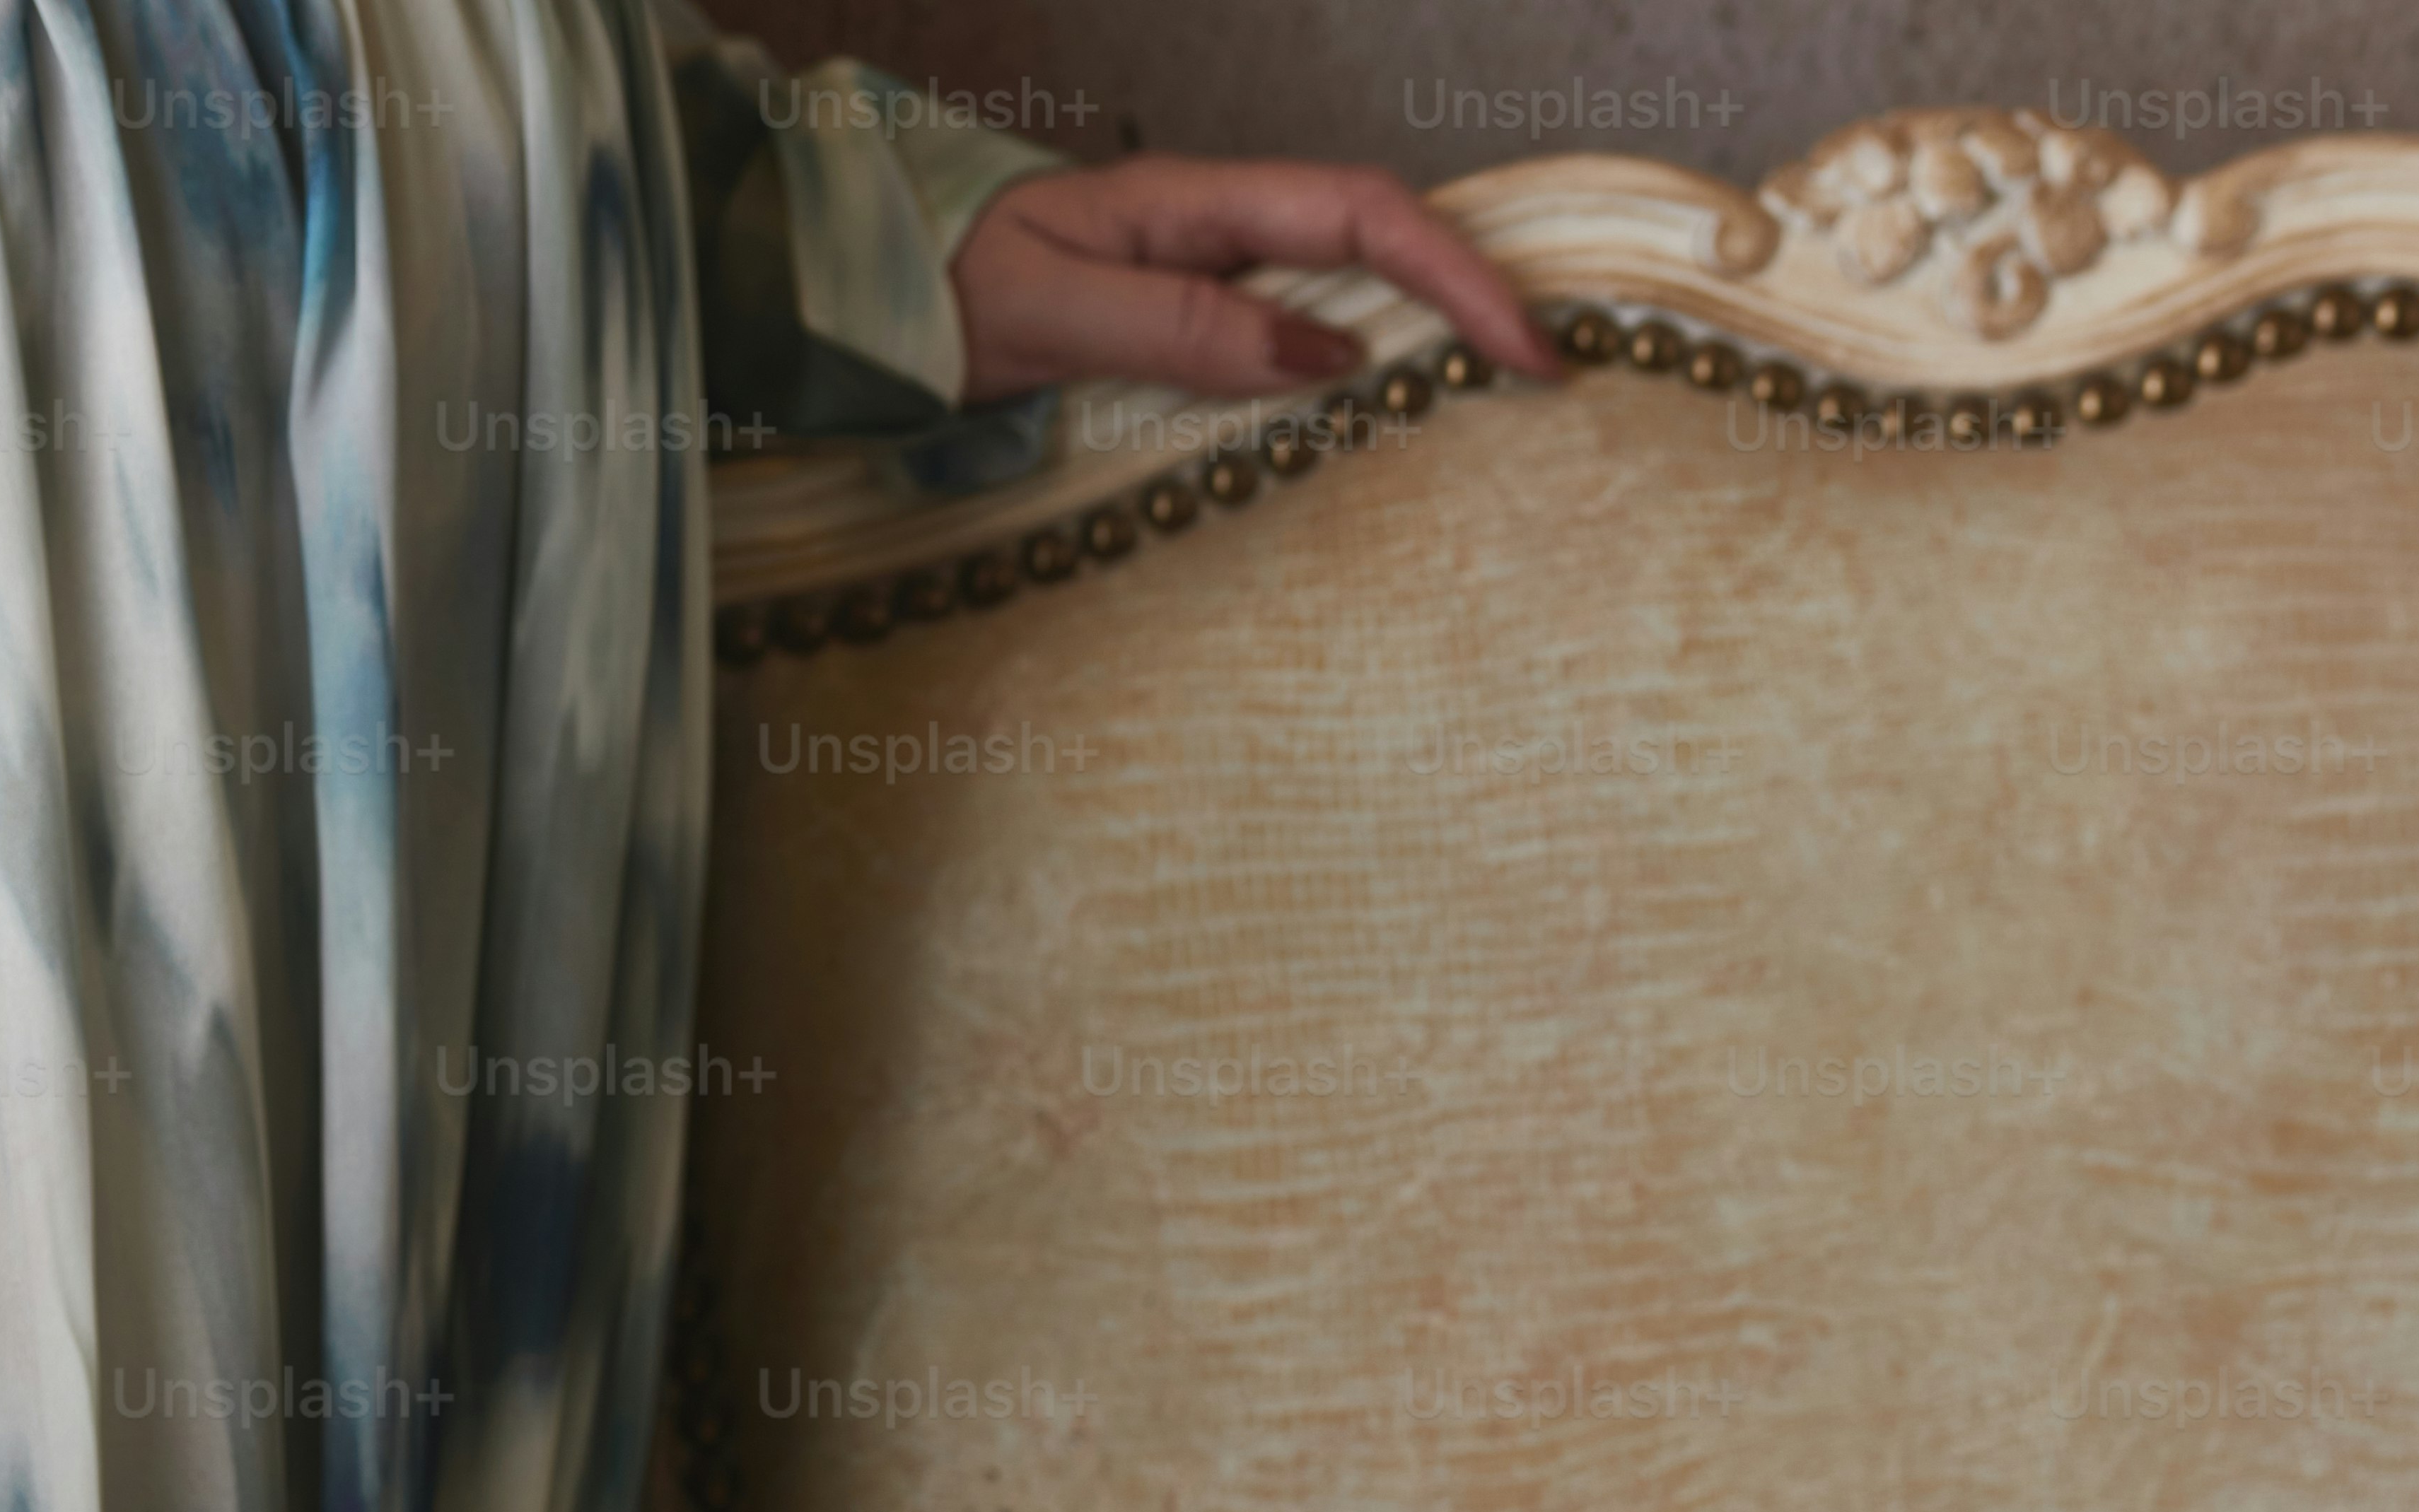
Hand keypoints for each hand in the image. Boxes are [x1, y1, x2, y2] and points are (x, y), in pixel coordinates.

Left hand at [951, 154, 1562, 402]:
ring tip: (1502, 389)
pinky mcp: (1196, 314)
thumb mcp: (1057, 311)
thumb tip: (1327, 353)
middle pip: (1382, 235)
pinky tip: (1396, 402)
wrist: (870, 287)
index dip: (1456, 278)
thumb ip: (1185, 327)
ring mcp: (1211, 265)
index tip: (1522, 351)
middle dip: (1474, 292)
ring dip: (1433, 325)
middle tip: (1548, 377)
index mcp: (1196, 204)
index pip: (1363, 216)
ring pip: (1352, 278)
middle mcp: (1218, 223)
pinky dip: (1369, 355)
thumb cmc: (945, 290)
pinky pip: (1303, 324)